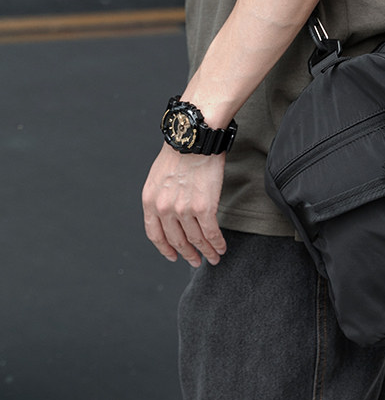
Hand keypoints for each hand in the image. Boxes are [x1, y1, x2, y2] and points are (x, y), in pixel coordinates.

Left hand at [142, 144, 226, 267]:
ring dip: (206, 252)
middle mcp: (164, 209)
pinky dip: (217, 243)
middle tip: (195, 261)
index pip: (155, 235)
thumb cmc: (180, 150)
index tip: (174, 256)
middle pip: (176, 241)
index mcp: (149, 202)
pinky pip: (211, 233)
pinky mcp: (204, 207)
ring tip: (213, 257)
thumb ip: (161, 195)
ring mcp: (184, 210)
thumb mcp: (158, 175)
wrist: (194, 138)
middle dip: (188, 254)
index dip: (165, 249)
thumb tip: (171, 210)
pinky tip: (221, 248)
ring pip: (196, 240)